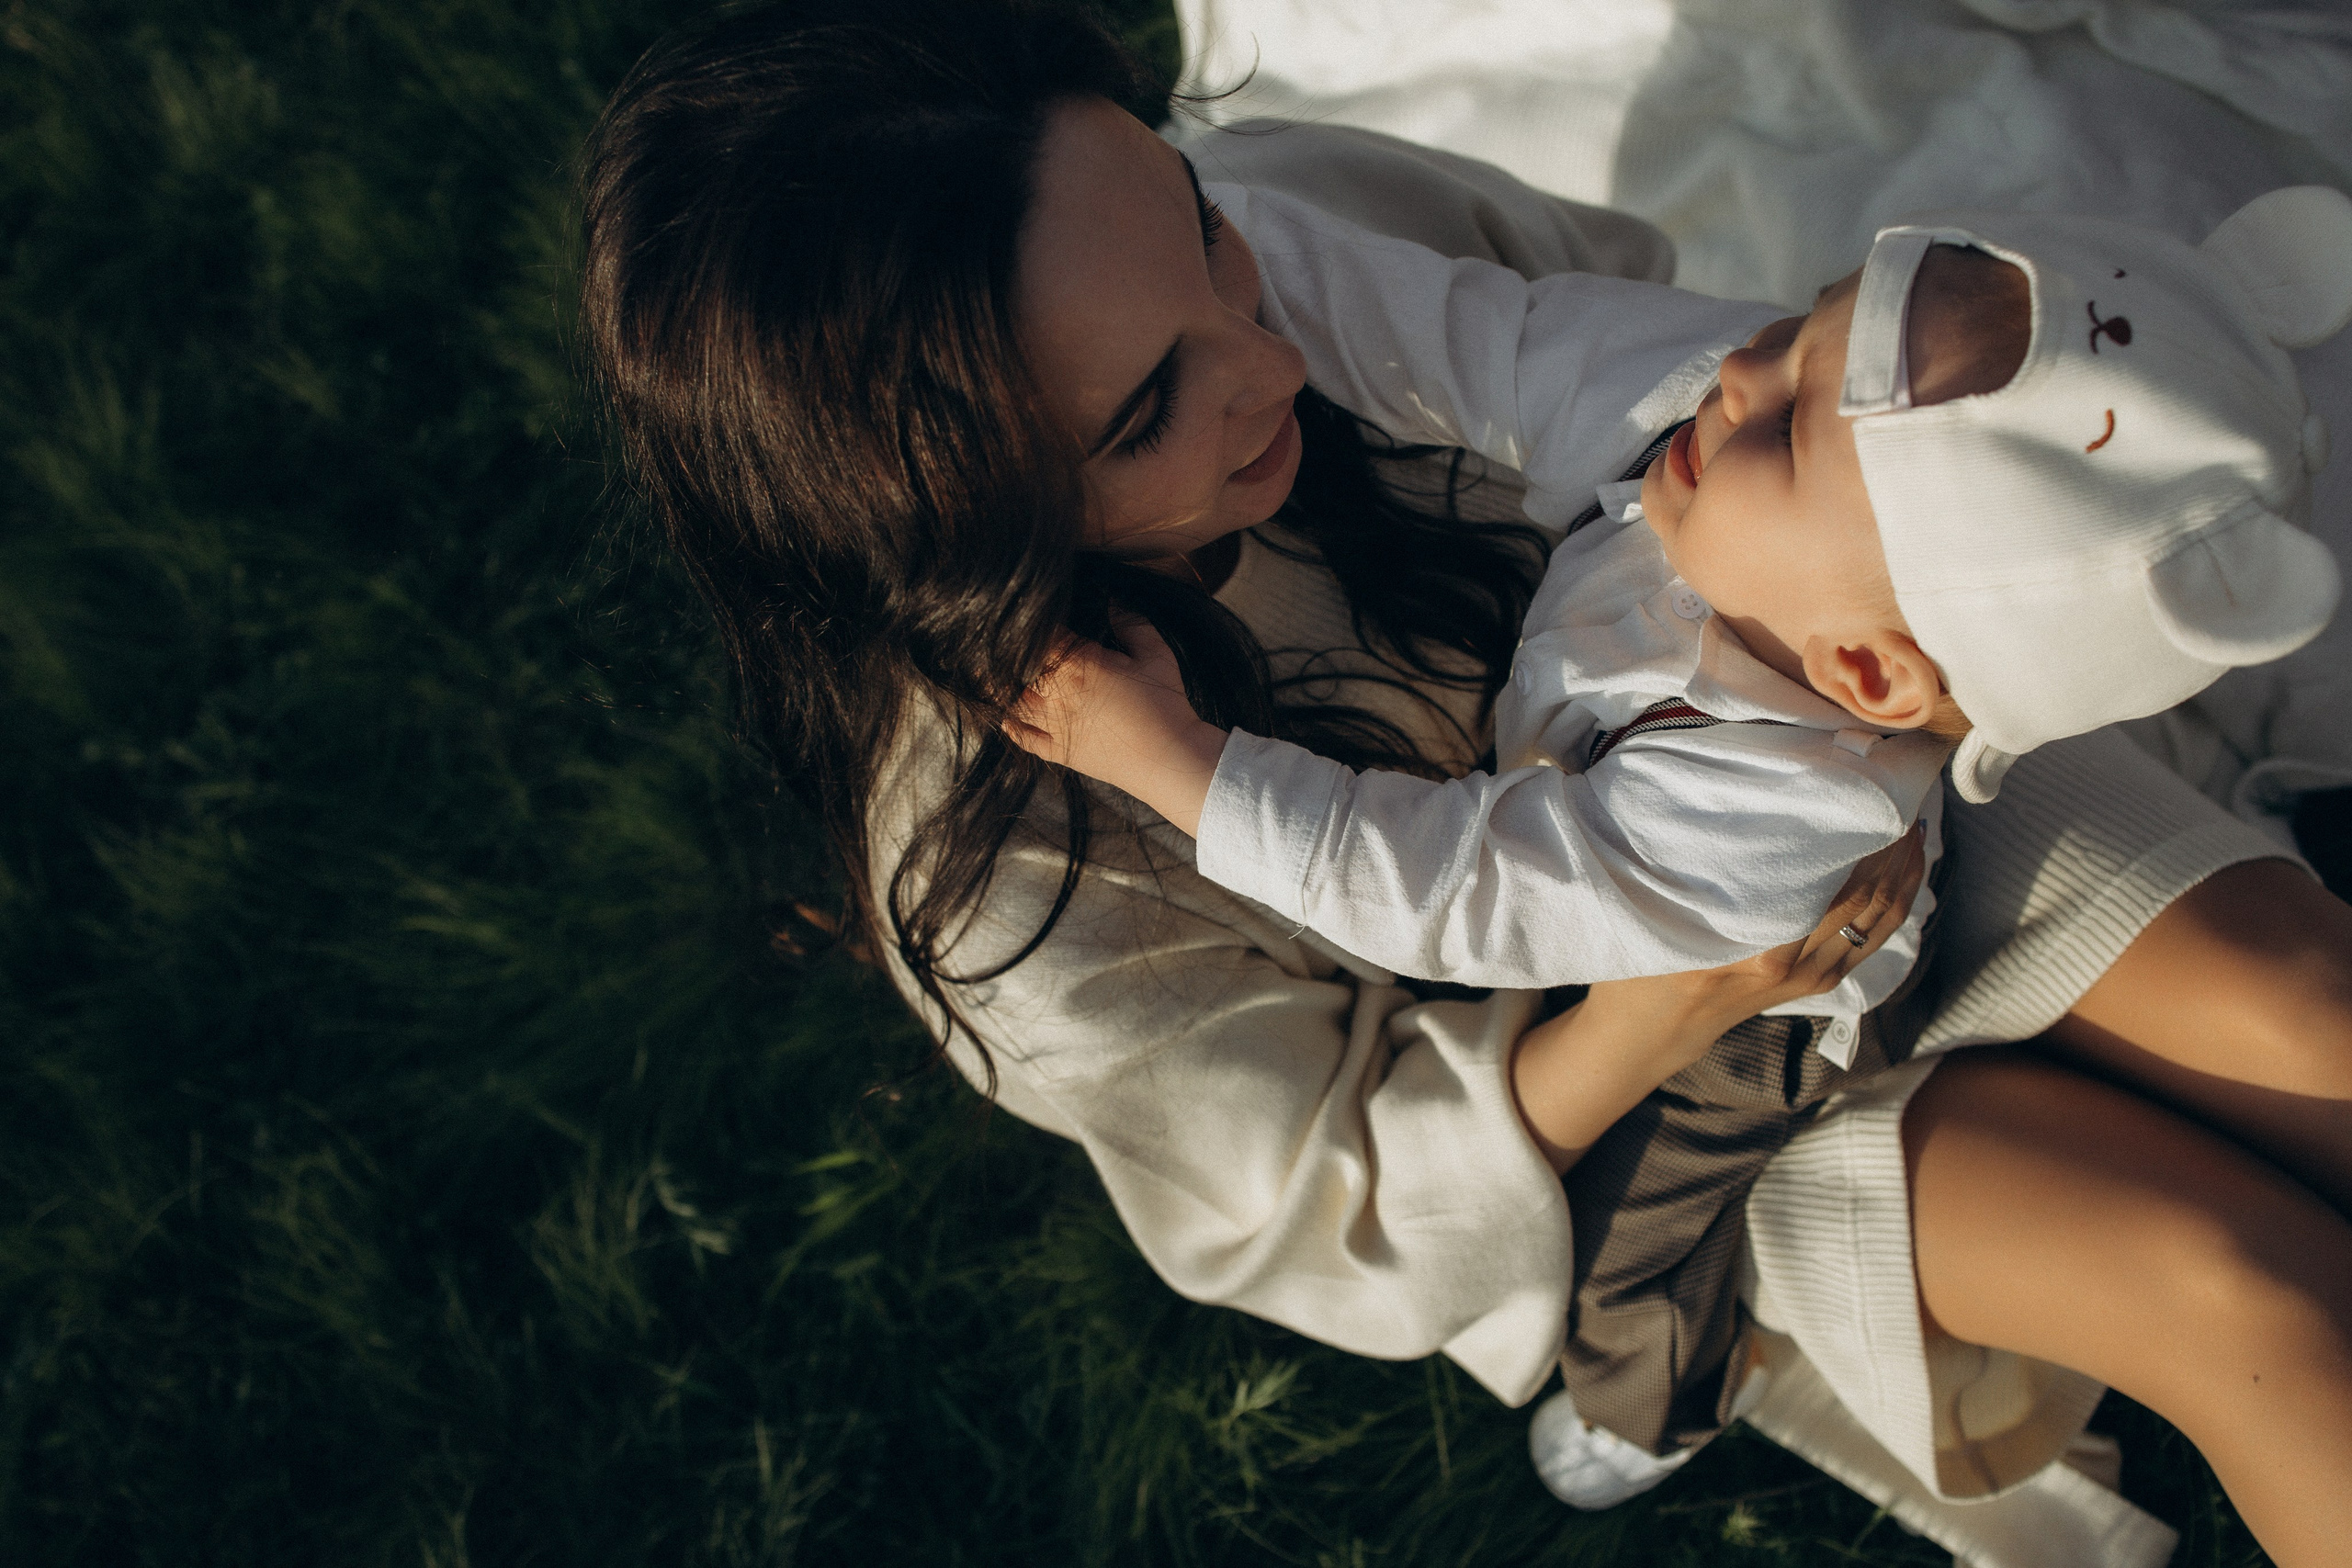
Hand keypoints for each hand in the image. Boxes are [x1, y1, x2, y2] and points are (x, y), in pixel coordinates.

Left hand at [1004, 620, 1228, 834]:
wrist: (1170, 759)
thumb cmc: (1167, 705)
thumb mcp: (1156, 654)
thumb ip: (1131, 623)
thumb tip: (1111, 599)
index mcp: (1079, 665)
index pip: (1041, 638)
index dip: (1032, 626)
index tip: (1030, 619)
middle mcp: (1059, 694)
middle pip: (1016, 669)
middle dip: (1006, 655)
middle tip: (996, 644)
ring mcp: (1057, 726)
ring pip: (1013, 703)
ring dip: (1002, 688)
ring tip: (993, 677)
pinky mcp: (1062, 753)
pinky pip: (1026, 739)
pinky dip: (1011, 728)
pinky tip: (1006, 717)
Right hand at [1613, 817, 1929, 1060]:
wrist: (1655, 1031)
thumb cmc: (1650, 966)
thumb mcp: (1670, 918)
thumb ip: (1708, 877)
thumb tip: (1750, 809)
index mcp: (1764, 954)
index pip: (1841, 891)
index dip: (1868, 843)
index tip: (1875, 794)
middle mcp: (1799, 968)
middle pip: (1872, 901)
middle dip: (1893, 848)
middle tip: (1902, 796)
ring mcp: (1814, 978)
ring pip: (1883, 920)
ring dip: (1903, 872)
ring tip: (1909, 823)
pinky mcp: (1819, 982)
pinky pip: (1874, 936)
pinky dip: (1896, 900)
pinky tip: (1900, 868)